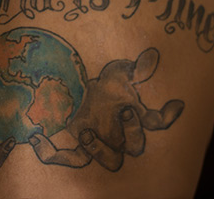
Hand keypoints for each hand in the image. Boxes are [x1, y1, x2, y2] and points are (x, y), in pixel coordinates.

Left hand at [30, 47, 183, 170]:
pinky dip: (53, 153)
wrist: (74, 88)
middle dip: (134, 132)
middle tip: (124, 110)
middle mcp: (120, 133)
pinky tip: (38, 137)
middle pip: (136, 147)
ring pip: (111, 161)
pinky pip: (70, 159)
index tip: (175, 104)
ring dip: (100, 150)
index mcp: (132, 115)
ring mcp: (100, 141)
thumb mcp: (115, 72)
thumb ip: (136, 67)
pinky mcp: (78, 145)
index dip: (168, 116)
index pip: (157, 121)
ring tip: (86, 132)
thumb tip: (152, 53)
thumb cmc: (100, 83)